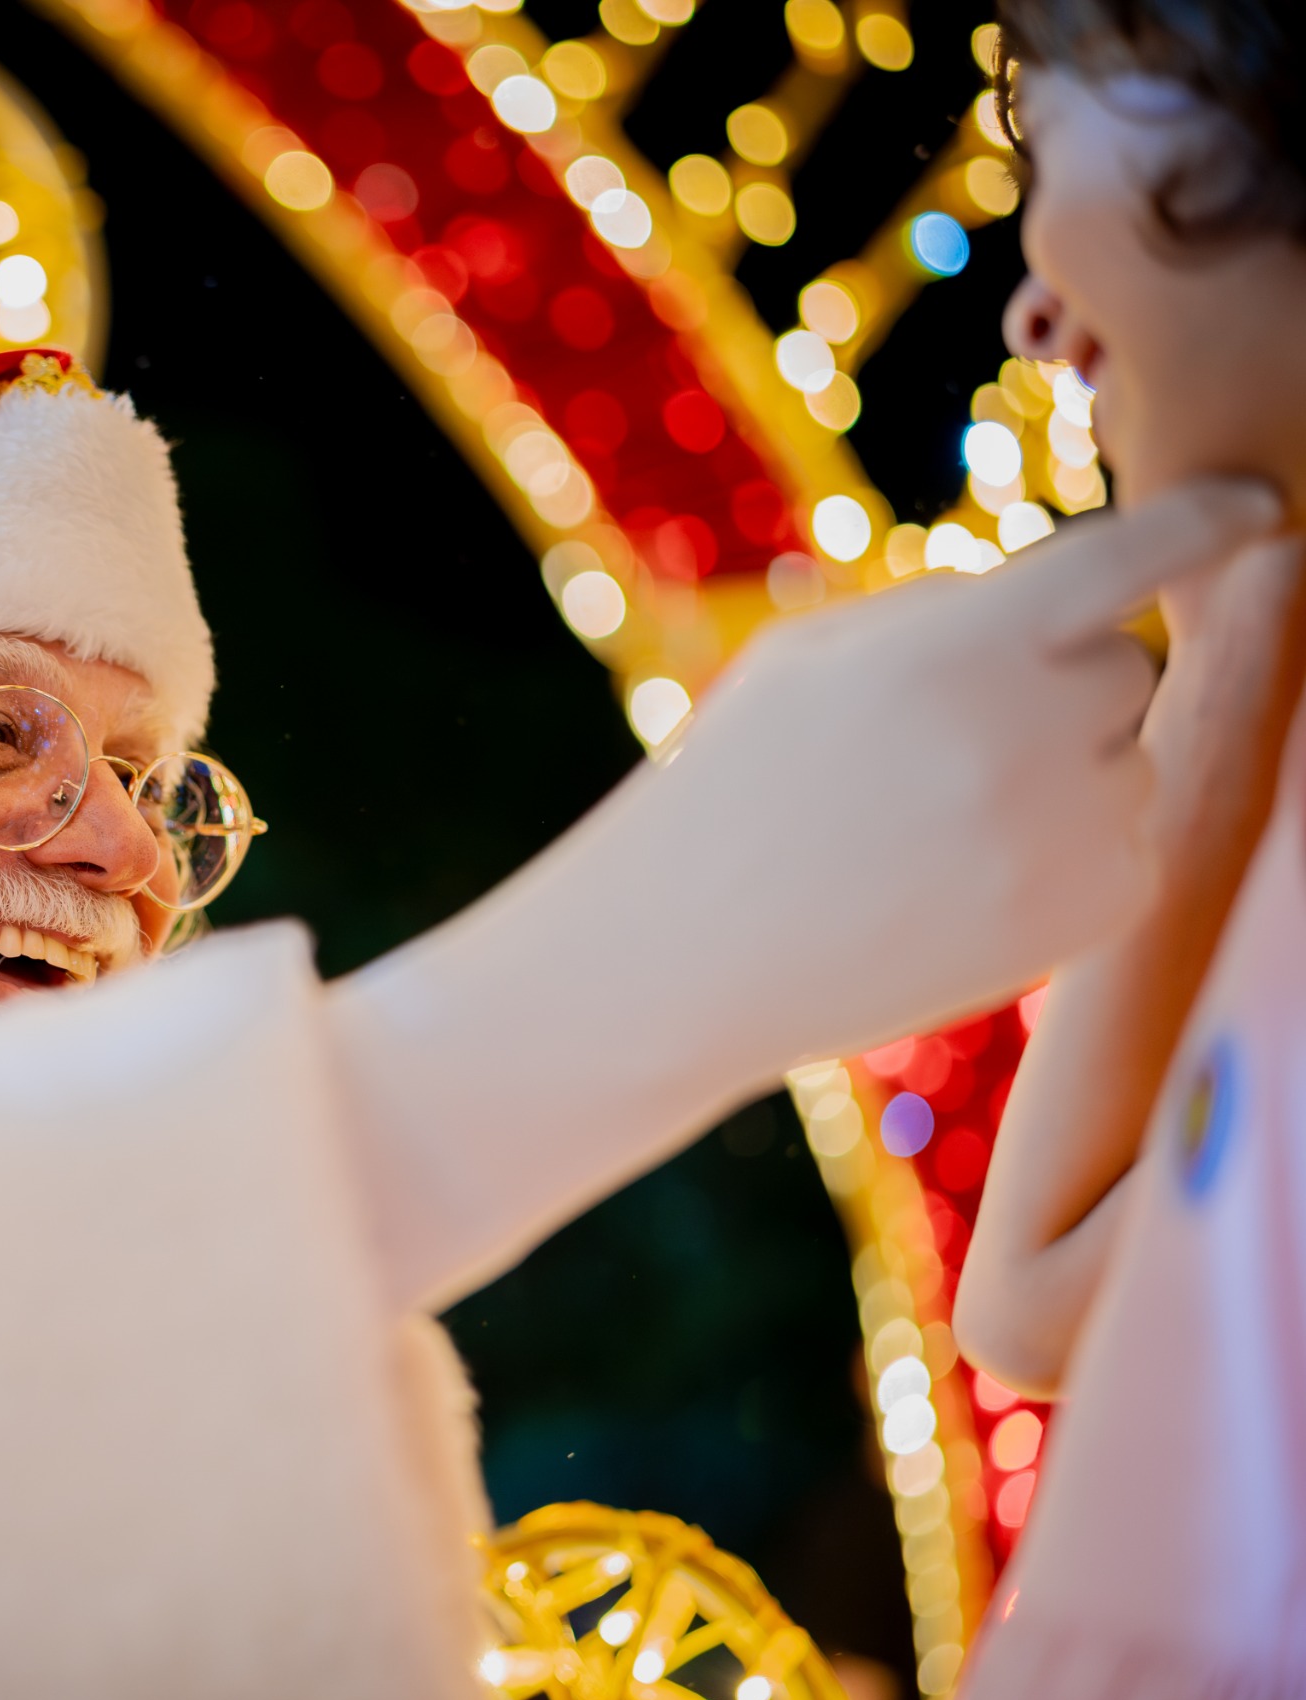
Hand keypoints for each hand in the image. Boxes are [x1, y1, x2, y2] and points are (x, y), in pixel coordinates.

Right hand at [647, 476, 1284, 1065]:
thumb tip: (1074, 602)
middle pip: (1122, 667)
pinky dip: (1068, 854)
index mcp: (955, 646)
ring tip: (929, 832)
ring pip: (1130, 759)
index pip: (1124, 555)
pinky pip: (1131, 844)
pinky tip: (962, 883)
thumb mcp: (808, 659)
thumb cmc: (735, 787)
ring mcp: (1069, 832)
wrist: (689, 955)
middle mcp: (1031, 732)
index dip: (1204, 520)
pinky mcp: (1094, 914)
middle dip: (1052, 688)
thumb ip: (944, 610)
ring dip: (1060, 775)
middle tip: (933, 751)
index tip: (1259, 505)